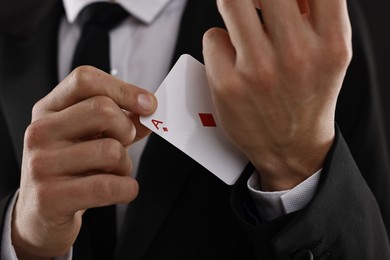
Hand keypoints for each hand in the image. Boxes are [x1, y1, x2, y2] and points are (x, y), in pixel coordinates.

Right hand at [12, 66, 156, 258]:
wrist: (41, 213)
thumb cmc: (72, 168)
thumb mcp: (90, 137)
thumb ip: (120, 120)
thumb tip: (149, 110)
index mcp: (49, 109)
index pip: (86, 80)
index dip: (124, 89)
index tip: (148, 104)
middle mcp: (40, 131)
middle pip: (103, 110)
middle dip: (126, 130)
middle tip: (123, 145)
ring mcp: (41, 164)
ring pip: (111, 150)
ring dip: (125, 165)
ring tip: (114, 173)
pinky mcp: (50, 197)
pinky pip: (109, 186)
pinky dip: (127, 189)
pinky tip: (119, 190)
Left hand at [203, 0, 351, 189]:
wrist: (291, 148)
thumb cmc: (307, 95)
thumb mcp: (328, 53)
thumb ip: (313, 14)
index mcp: (331, 41)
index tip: (276, 0)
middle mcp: (297, 53)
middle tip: (255, 5)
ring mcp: (259, 70)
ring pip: (231, 1)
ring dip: (234, 6)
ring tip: (241, 21)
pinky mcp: (227, 84)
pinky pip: (213, 37)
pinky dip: (220, 42)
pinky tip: (232, 59)